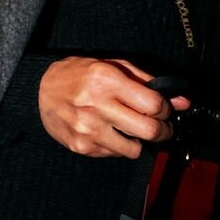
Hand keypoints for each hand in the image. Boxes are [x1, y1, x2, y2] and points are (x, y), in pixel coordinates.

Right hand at [38, 57, 190, 158]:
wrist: (38, 91)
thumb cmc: (77, 75)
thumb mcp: (111, 65)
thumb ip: (147, 82)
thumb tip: (181, 102)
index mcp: (105, 79)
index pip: (154, 104)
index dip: (166, 108)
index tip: (163, 109)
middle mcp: (96, 105)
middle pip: (150, 130)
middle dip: (163, 130)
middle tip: (160, 126)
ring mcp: (87, 129)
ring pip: (135, 148)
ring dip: (138, 140)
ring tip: (128, 128)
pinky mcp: (82, 146)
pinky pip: (116, 154)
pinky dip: (117, 145)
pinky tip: (107, 131)